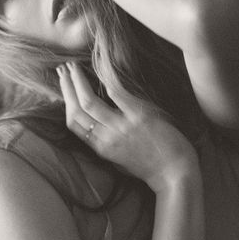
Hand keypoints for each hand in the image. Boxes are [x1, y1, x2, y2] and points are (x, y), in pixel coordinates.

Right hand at [57, 62, 200, 193]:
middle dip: (67, 87)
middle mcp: (107, 138)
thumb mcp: (120, 159)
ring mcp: (122, 127)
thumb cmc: (150, 166)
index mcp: (101, 148)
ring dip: (78, 81)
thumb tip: (96, 124)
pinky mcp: (140, 117)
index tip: (63, 85)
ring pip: (90, 102)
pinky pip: (117, 95)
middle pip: (77, 110)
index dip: (66, 101)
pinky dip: (106, 79)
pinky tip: (101, 67)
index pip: (73, 123)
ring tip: (74, 66)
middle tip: (63, 68)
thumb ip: (106, 142)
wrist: (175, 173)